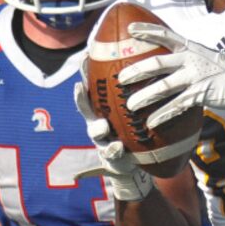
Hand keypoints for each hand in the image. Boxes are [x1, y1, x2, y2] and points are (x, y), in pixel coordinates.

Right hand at [73, 75, 154, 201]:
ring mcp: (102, 140)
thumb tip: (144, 68)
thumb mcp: (130, 117)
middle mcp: (97, 124)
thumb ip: (132, 99)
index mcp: (100, 112)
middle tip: (79, 86)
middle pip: (85, 109)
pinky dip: (114, 149)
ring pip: (95, 132)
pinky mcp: (111, 156)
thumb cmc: (130, 134)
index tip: (83, 61)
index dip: (85, 76)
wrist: (131, 164)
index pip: (90, 92)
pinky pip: (111, 153)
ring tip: (103, 125)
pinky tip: (118, 147)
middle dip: (81, 98)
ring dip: (98, 128)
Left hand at [118, 23, 224, 128]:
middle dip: (136, 70)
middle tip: (120, 78)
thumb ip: (191, 60)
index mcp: (192, 48)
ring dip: (144, 96)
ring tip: (129, 105)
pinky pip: (177, 106)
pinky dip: (162, 115)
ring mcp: (196, 77)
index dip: (147, 31)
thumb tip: (173, 65)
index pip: (165, 35)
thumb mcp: (209, 60)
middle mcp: (192, 59)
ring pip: (163, 87)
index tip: (130, 30)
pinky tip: (151, 122)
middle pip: (157, 63)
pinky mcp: (201, 94)